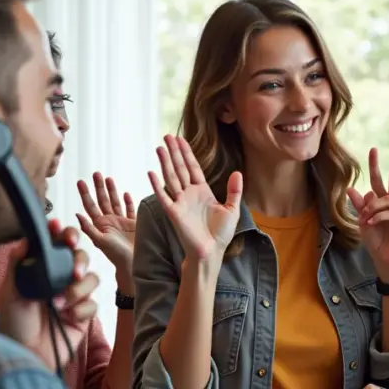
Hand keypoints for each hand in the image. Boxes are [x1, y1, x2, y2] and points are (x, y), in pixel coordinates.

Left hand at [0, 221, 99, 370]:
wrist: (25, 354)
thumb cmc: (13, 323)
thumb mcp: (9, 292)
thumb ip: (17, 264)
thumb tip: (25, 240)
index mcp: (42, 269)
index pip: (56, 244)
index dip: (62, 233)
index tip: (59, 228)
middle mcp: (60, 279)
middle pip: (80, 256)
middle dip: (80, 259)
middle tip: (74, 270)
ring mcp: (73, 296)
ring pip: (91, 279)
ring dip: (78, 289)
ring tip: (59, 302)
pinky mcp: (84, 315)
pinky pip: (93, 303)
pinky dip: (81, 309)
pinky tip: (67, 317)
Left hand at [76, 172, 134, 289]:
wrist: (134, 264)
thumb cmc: (116, 256)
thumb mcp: (100, 242)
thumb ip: (89, 228)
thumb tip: (77, 214)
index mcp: (99, 224)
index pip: (90, 206)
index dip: (85, 193)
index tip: (80, 181)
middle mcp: (109, 222)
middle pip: (102, 200)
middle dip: (98, 187)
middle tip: (95, 173)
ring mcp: (121, 222)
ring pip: (115, 202)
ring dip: (111, 190)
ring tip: (108, 178)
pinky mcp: (133, 224)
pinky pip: (129, 210)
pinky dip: (128, 201)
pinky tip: (125, 193)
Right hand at [149, 135, 242, 261]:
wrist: (212, 252)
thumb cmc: (220, 234)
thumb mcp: (232, 209)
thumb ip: (234, 191)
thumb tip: (238, 172)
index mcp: (202, 191)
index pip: (192, 167)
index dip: (187, 153)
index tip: (181, 139)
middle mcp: (189, 194)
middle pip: (179, 168)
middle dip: (174, 152)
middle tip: (167, 136)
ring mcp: (180, 202)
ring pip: (171, 178)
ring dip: (165, 162)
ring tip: (160, 147)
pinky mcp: (173, 213)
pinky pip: (163, 197)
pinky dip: (157, 185)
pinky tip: (151, 172)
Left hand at [347, 148, 388, 279]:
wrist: (384, 259)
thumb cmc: (375, 241)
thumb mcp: (363, 221)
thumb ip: (359, 206)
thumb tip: (351, 188)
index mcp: (385, 202)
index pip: (380, 181)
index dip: (376, 166)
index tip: (373, 150)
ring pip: (388, 200)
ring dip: (373, 209)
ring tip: (366, 219)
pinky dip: (379, 216)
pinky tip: (372, 222)